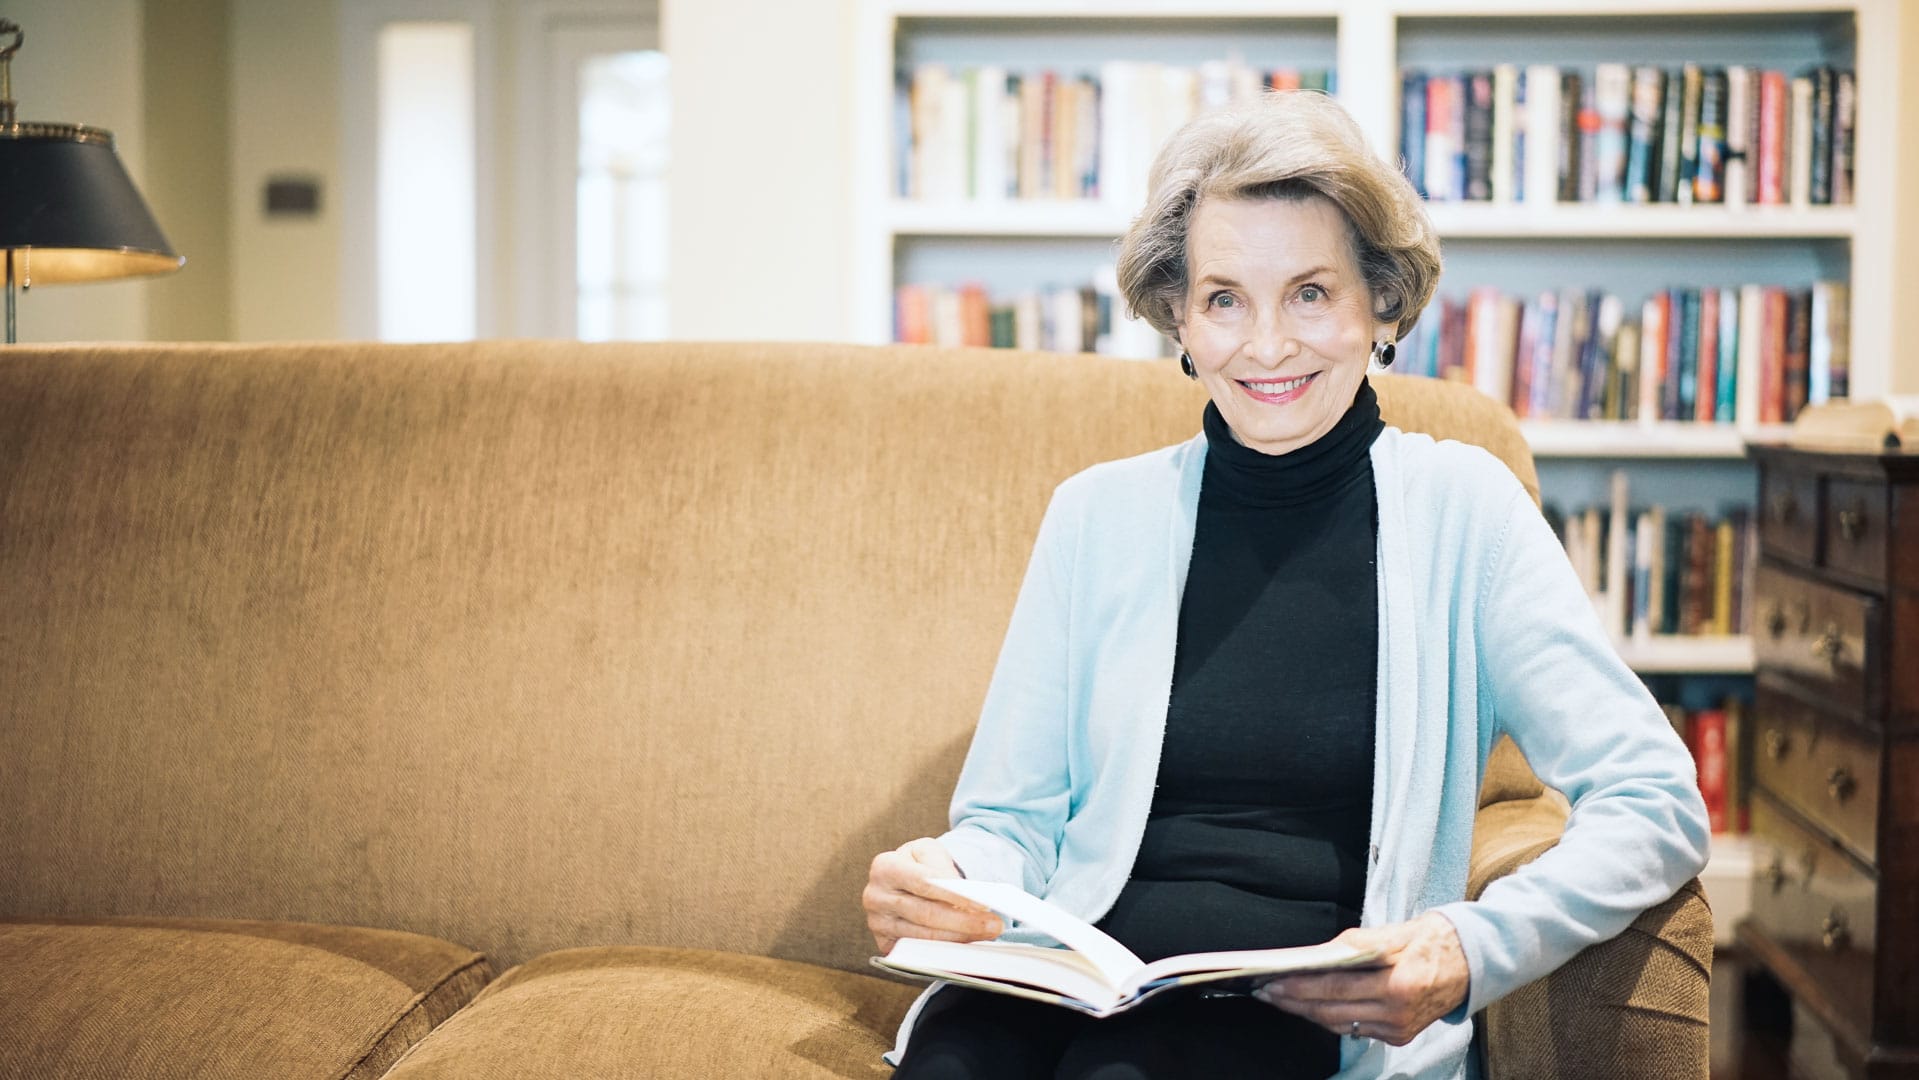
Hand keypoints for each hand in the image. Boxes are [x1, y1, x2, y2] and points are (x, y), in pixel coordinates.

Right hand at [863, 837, 1003, 953]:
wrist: (903, 876)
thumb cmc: (919, 863)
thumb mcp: (930, 851)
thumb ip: (945, 868)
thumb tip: (967, 894)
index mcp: (884, 867)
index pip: (924, 883)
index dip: (954, 895)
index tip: (983, 904)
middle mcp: (875, 896)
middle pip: (925, 914)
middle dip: (963, 922)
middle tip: (993, 925)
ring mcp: (877, 923)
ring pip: (923, 937)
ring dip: (958, 938)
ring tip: (985, 935)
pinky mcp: (884, 944)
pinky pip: (917, 953)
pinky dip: (943, 951)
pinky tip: (964, 946)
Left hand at [1253, 912, 1469, 1046]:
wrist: (1472, 962)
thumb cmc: (1431, 940)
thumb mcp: (1395, 933)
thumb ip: (1356, 944)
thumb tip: (1318, 954)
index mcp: (1397, 985)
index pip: (1334, 990)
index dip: (1298, 988)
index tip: (1271, 983)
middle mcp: (1397, 1013)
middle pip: (1331, 1012)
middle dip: (1294, 1002)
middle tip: (1264, 992)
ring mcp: (1399, 1029)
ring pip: (1340, 1024)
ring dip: (1308, 1012)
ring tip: (1280, 998)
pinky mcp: (1400, 1036)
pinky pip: (1356, 1029)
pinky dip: (1332, 1017)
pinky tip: (1312, 1005)